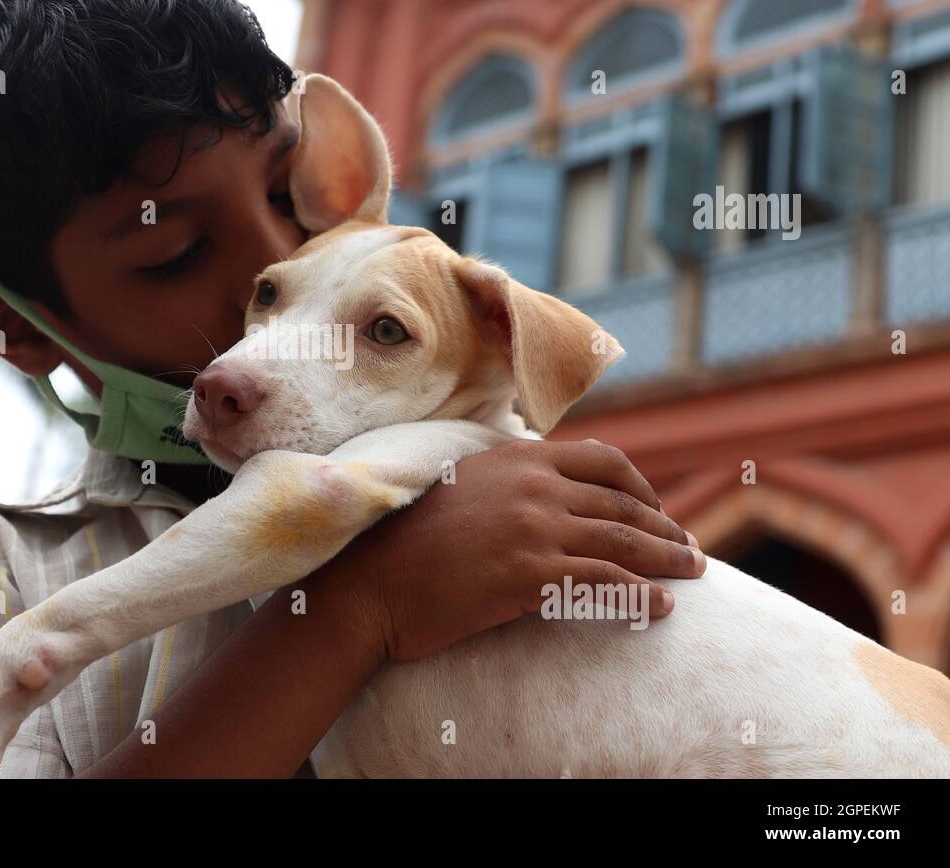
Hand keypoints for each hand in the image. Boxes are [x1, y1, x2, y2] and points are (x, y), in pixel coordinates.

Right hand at [327, 438, 704, 662]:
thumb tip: (545, 485)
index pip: (604, 460)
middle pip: (624, 503)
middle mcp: (534, 485)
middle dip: (666, 527)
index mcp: (518, 456)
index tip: (657, 510)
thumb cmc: (408, 542)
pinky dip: (642, 595)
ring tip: (694, 575)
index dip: (642, 487)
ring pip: (625, 541)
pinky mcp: (531, 574)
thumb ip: (508, 478)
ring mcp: (535, 527)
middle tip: (691, 549)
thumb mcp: (462, 485)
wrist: (370, 583)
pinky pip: (607, 583)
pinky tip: (661, 607)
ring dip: (669, 559)